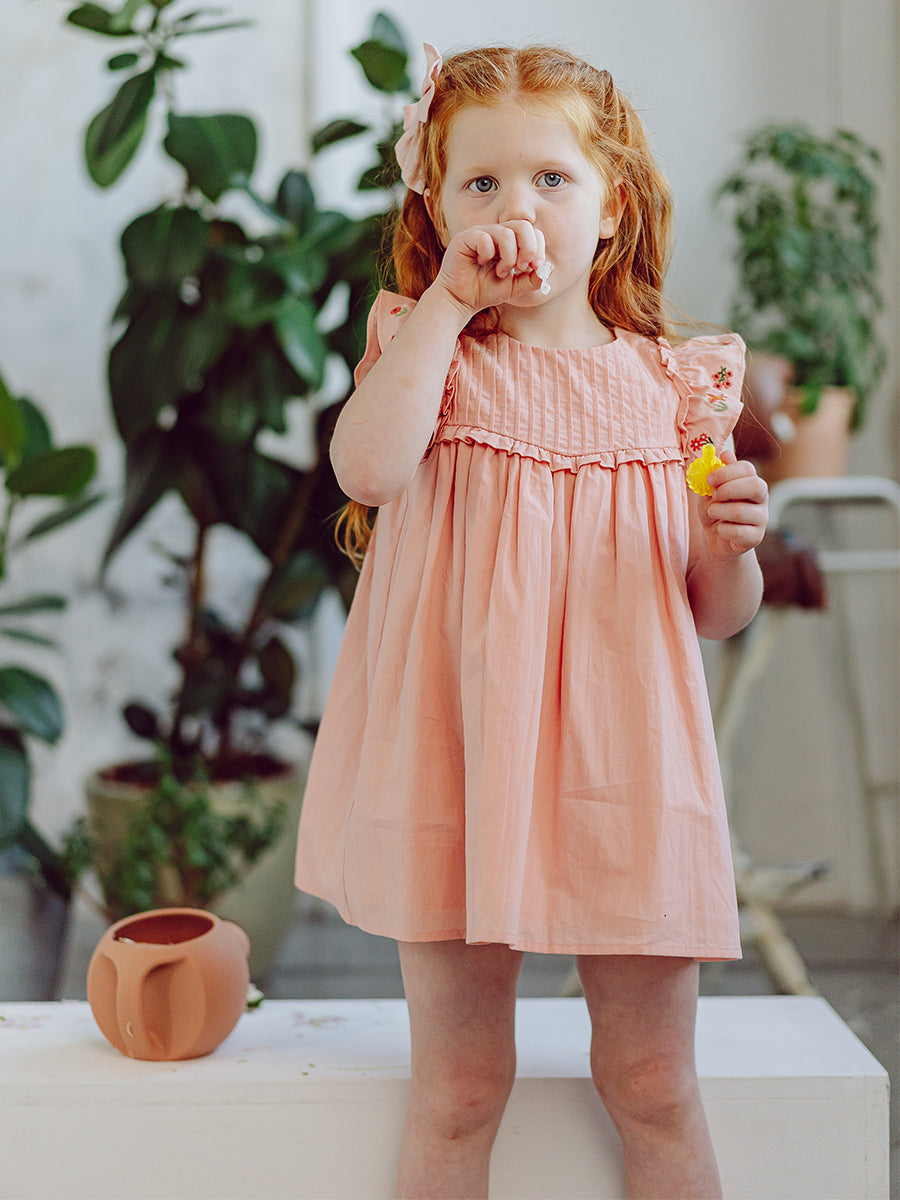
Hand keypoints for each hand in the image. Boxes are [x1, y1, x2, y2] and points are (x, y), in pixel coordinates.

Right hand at [432, 220, 546, 316]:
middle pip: (524, 226)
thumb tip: (550, 269)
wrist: (460, 300)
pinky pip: (485, 237)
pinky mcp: (466, 237)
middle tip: (520, 268)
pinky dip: (488, 253)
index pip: (532, 232)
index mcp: (510, 241)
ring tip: (500, 272)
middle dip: (528, 250)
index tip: (533, 268)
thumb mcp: (514, 287)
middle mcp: (496, 232)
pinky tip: (481, 262)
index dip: (538, 249)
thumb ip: (532, 279)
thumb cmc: (485, 291)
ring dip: (509, 257)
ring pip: (507, 233)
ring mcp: (481, 232)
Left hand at [697, 450, 767, 557]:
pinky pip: (738, 532)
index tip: (709, 479)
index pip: (747, 469)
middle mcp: (761, 498)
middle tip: (714, 495)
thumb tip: (726, 454)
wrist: (715, 538)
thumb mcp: (711, 490)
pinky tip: (721, 529)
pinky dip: (723, 530)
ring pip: (742, 511)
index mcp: (750, 481)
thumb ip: (717, 474)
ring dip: (719, 511)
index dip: (726, 472)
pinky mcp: (756, 537)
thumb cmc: (715, 510)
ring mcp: (761, 518)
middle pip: (756, 486)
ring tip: (712, 512)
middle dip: (729, 489)